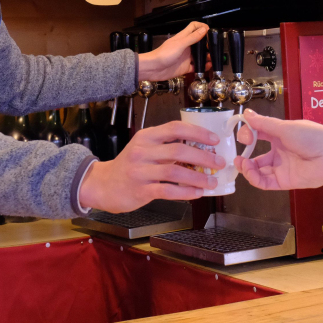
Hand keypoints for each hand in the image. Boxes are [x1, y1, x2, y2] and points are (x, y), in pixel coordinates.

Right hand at [78, 120, 223, 212]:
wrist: (104, 185)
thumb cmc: (130, 166)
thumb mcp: (144, 148)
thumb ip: (166, 146)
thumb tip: (200, 149)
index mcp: (146, 136)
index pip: (175, 128)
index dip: (198, 132)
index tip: (214, 140)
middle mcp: (143, 151)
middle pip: (179, 150)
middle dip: (204, 157)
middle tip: (219, 162)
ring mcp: (140, 171)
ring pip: (175, 172)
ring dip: (198, 177)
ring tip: (212, 181)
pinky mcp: (141, 190)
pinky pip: (168, 191)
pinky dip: (186, 192)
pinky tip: (197, 193)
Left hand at [137, 21, 207, 80]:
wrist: (153, 69)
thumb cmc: (164, 54)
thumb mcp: (180, 44)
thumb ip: (192, 38)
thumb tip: (204, 29)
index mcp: (183, 38)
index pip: (193, 27)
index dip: (201, 27)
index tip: (210, 31)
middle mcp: (186, 47)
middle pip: (199, 42)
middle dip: (207, 44)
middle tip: (214, 48)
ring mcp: (185, 57)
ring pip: (199, 56)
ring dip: (206, 57)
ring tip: (214, 59)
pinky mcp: (185, 68)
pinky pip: (196, 67)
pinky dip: (203, 67)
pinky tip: (208, 67)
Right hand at [234, 110, 322, 190]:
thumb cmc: (313, 137)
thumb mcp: (285, 128)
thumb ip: (264, 124)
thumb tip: (246, 114)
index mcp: (281, 136)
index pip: (259, 134)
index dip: (248, 134)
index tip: (244, 135)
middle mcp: (281, 152)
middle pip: (257, 156)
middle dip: (244, 156)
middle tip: (238, 155)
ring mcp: (282, 167)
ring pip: (259, 171)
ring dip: (247, 168)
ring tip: (241, 163)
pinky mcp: (284, 181)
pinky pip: (265, 182)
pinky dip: (254, 178)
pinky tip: (250, 171)